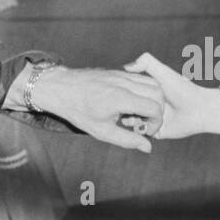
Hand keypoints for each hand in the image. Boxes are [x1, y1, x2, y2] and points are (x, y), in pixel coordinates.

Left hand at [28, 66, 164, 152]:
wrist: (60, 88)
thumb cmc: (78, 111)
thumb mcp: (101, 131)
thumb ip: (127, 140)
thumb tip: (147, 147)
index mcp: (120, 98)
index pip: (154, 108)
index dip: (156, 123)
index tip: (144, 131)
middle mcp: (124, 83)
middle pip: (158, 94)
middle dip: (156, 111)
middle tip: (141, 123)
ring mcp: (123, 74)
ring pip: (153, 84)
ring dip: (152, 100)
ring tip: (135, 114)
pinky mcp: (120, 71)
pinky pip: (142, 79)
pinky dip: (144, 91)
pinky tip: (129, 104)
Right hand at [123, 52, 212, 139]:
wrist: (197, 109)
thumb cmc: (182, 89)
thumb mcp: (162, 72)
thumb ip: (146, 62)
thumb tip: (125, 66)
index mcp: (146, 92)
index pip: (125, 94)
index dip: (121, 94)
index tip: (120, 93)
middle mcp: (146, 106)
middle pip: (125, 108)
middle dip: (123, 108)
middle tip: (128, 107)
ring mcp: (149, 119)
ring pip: (129, 122)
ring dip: (129, 119)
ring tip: (136, 116)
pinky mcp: (154, 132)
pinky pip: (140, 134)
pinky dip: (138, 129)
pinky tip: (143, 123)